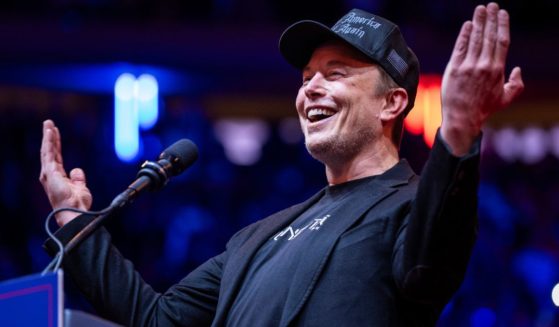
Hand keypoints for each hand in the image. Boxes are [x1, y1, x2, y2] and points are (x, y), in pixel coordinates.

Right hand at [39, 120, 91, 225]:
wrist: (75, 212)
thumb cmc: (78, 204)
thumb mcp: (80, 188)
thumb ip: (78, 178)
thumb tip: (77, 170)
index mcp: (58, 177)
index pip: (56, 157)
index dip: (56, 145)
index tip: (56, 133)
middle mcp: (50, 175)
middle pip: (49, 152)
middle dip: (49, 137)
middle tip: (49, 124)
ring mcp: (49, 174)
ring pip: (47, 151)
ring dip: (48, 137)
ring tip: (48, 124)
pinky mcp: (50, 173)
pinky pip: (49, 154)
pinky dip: (49, 143)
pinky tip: (50, 133)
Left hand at [440, 2, 523, 155]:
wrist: (462, 118)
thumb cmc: (484, 109)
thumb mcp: (506, 99)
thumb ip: (516, 84)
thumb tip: (517, 69)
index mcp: (497, 70)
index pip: (502, 42)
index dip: (502, 26)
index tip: (502, 14)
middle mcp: (484, 65)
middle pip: (489, 36)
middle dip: (491, 19)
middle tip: (491, 5)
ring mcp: (468, 66)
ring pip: (476, 39)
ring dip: (479, 22)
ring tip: (480, 9)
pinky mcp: (454, 69)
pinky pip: (460, 48)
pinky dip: (464, 35)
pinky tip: (468, 25)